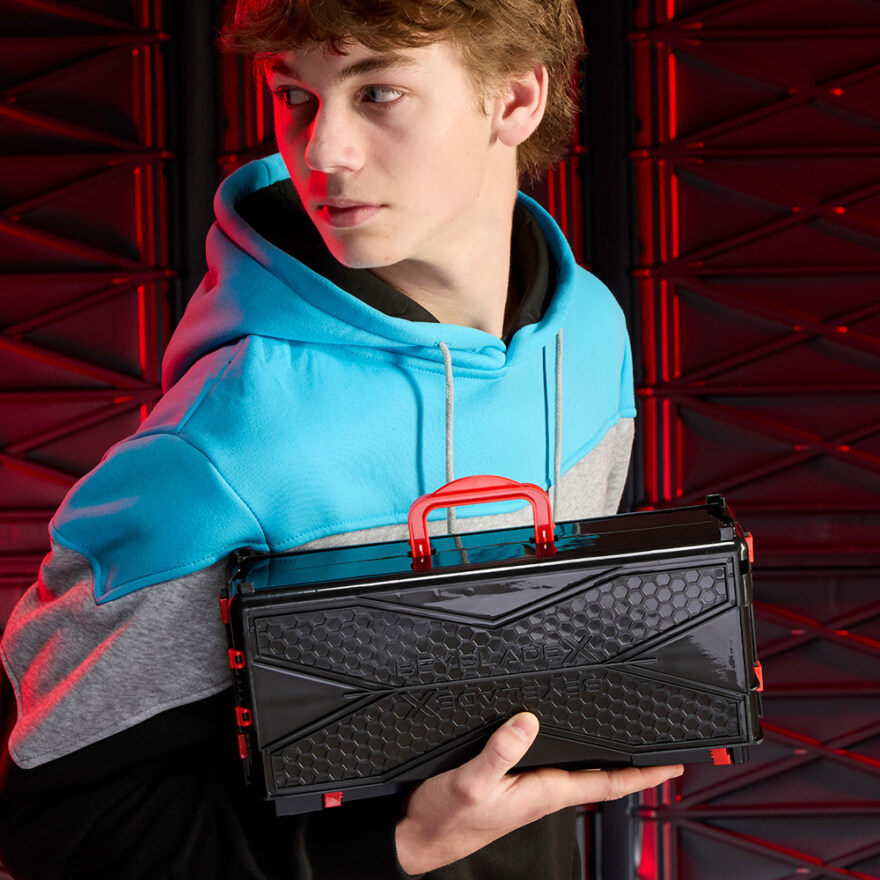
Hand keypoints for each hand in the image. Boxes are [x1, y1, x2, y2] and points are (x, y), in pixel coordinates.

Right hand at [395, 712, 683, 874]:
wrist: (419, 839)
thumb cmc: (444, 821)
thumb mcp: (471, 781)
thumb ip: (500, 752)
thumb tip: (528, 721)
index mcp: (543, 792)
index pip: (606, 783)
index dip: (643, 774)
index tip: (673, 766)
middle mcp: (541, 793)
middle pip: (600, 778)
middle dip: (633, 765)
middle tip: (660, 751)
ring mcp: (527, 792)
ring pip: (577, 773)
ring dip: (605, 762)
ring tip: (628, 748)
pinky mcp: (510, 788)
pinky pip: (551, 769)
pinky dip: (571, 757)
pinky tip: (568, 750)